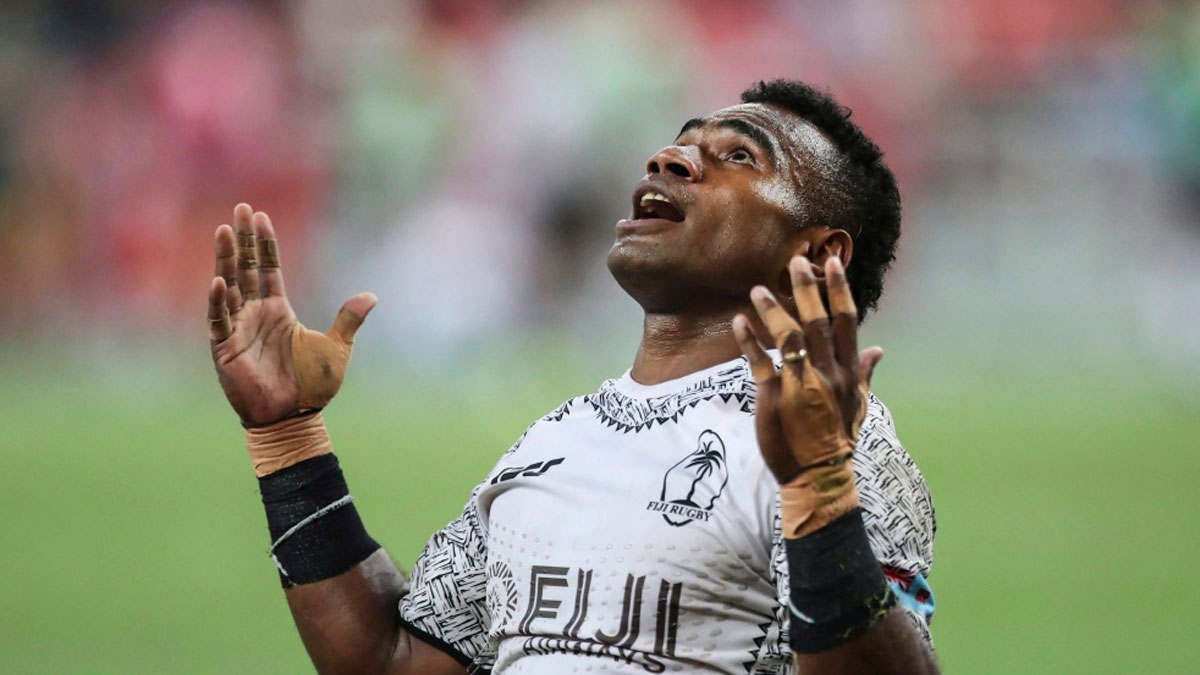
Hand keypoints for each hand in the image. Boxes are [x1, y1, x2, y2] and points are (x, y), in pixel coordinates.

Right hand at [207, 203, 375, 427]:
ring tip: (223, 230)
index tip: (260, 215)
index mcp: (279, 311)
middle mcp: (255, 314)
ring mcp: (238, 329)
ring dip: (225, 259)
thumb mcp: (337, 348)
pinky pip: (219, 320)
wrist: (294, 418)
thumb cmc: (313, 388)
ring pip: (228, 285)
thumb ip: (349, 320)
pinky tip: (218, 280)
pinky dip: (218, 301)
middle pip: (245, 268)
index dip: (264, 243)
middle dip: (241, 239)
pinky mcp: (226, 348)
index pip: (269, 268)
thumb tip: (372, 296)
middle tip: (239, 208)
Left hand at [732, 255, 882, 484]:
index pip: (845, 323)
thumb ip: (864, 374)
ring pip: (789, 339)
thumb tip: (879, 350)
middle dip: (806, 289)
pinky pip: (760, 365)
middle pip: (817, 323)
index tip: (832, 262)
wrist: (818, 476)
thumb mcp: (857, 406)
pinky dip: (749, 342)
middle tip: (795, 261)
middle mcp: (826, 374)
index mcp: (846, 373)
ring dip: (773, 311)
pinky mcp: (774, 399)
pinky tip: (740, 322)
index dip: (839, 291)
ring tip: (758, 289)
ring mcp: (801, 386)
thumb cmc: (837, 439)